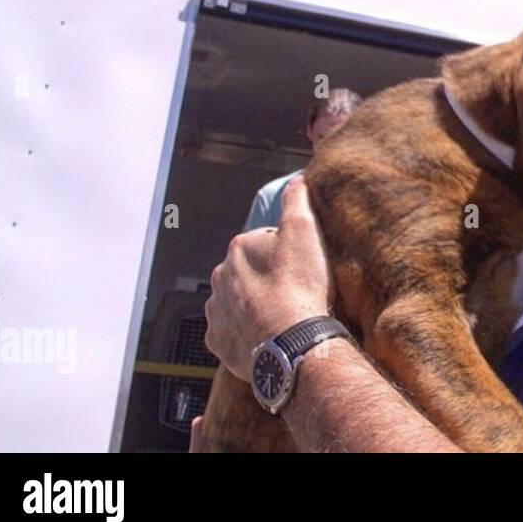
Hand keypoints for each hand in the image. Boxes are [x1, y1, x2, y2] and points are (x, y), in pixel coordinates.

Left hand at [205, 175, 332, 379]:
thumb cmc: (300, 287)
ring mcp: (216, 311)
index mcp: (239, 247)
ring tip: (281, 316)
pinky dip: (245, 333)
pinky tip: (266, 334)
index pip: (264, 242)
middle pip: (248, 272)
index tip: (302, 267)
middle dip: (266, 279)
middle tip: (294, 292)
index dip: (287, 254)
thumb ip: (297, 201)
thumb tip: (297, 179)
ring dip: (253, 306)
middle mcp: (220, 277)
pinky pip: (230, 332)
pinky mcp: (218, 341)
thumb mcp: (306, 232)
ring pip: (236, 302)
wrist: (292, 342)